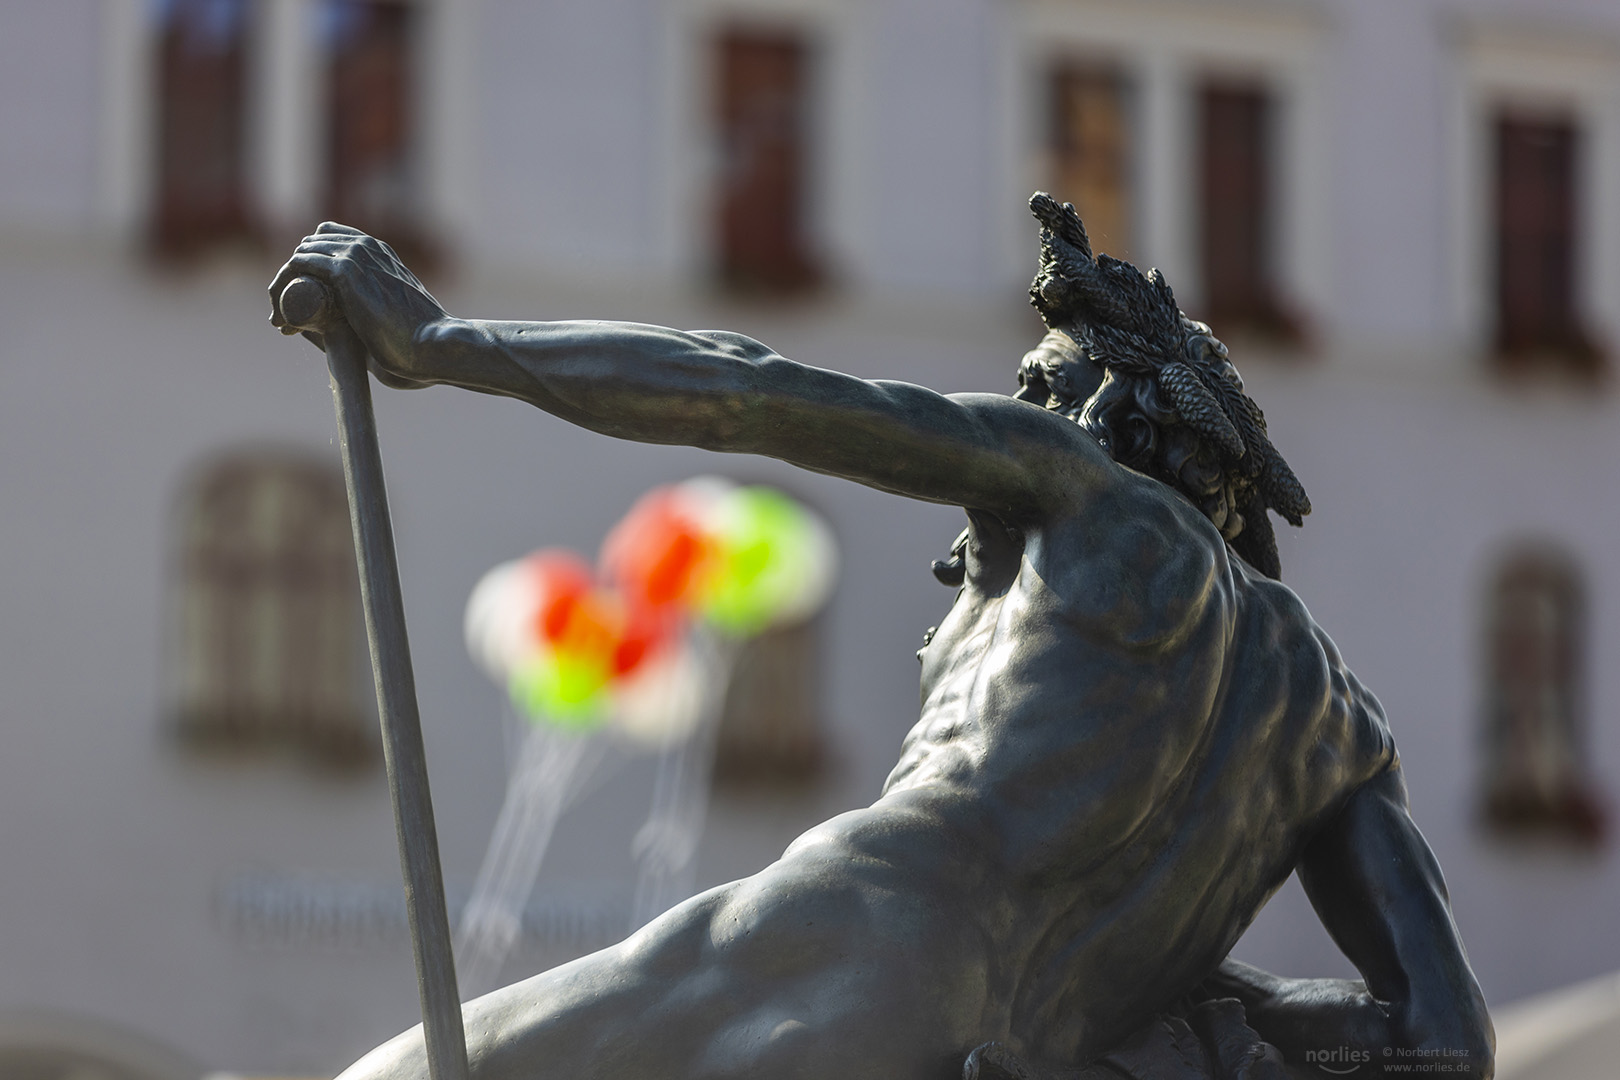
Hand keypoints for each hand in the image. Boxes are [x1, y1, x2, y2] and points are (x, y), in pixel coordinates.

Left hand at [268, 223, 449, 388]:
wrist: (434, 345)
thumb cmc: (419, 343)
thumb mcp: (387, 319)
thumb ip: (359, 315)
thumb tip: (315, 327)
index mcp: (381, 254)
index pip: (330, 239)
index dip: (311, 266)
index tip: (300, 304)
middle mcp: (367, 247)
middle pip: (311, 245)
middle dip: (293, 278)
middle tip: (284, 316)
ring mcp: (356, 255)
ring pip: (300, 255)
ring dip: (283, 285)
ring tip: (279, 321)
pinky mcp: (346, 272)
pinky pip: (297, 265)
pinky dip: (283, 287)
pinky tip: (282, 316)